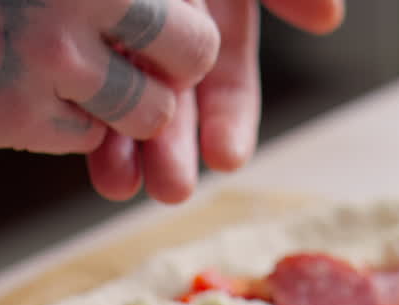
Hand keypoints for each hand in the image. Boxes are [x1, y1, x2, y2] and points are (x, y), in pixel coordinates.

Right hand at [0, 0, 222, 153]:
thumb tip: (177, 6)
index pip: (191, 10)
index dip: (184, 18)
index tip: (159, 23)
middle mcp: (76, 3)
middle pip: (194, 53)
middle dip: (180, 62)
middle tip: (153, 58)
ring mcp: (47, 63)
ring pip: (148, 112)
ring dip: (131, 106)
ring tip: (86, 78)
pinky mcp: (12, 118)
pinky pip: (84, 139)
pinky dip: (70, 124)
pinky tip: (27, 90)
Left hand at [86, 0, 344, 203]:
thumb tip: (327, 21)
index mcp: (214, 18)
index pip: (228, 82)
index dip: (230, 121)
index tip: (228, 159)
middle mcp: (167, 32)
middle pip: (173, 103)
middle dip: (171, 150)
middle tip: (168, 191)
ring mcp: (116, 33)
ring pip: (120, 97)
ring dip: (120, 145)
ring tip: (116, 185)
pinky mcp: (73, 28)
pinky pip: (71, 72)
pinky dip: (71, 107)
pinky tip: (71, 138)